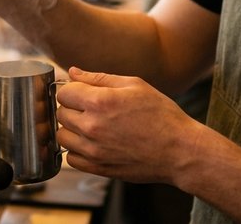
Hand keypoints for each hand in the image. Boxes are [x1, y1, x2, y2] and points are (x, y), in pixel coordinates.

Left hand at [56, 66, 205, 185]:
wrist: (179, 151)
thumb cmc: (161, 115)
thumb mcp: (134, 85)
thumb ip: (99, 78)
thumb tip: (73, 72)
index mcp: (100, 102)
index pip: (64, 92)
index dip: (73, 90)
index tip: (84, 93)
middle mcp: (92, 127)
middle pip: (61, 113)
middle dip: (73, 108)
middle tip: (92, 109)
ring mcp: (94, 150)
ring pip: (62, 136)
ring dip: (72, 129)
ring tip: (92, 126)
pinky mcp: (98, 168)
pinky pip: (71, 159)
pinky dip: (77, 150)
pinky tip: (93, 143)